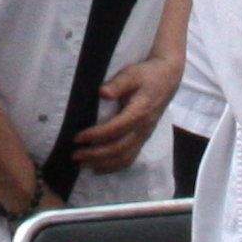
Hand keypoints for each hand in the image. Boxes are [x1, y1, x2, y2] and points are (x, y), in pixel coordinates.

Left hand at [74, 53, 183, 172]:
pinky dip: (113, 167)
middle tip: (74, 155)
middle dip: (95, 154)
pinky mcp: (143, 139)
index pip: (116, 129)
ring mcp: (144, 136)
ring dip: (103, 164)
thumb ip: (118, 84)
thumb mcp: (132, 73)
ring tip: (82, 164)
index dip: (96, 135)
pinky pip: (130, 158)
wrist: (167, 79)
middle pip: (119, 148)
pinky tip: (98, 168)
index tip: (77, 138)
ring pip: (125, 158)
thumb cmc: (146, 75)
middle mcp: (143, 128)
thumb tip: (102, 93)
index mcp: (140, 112)